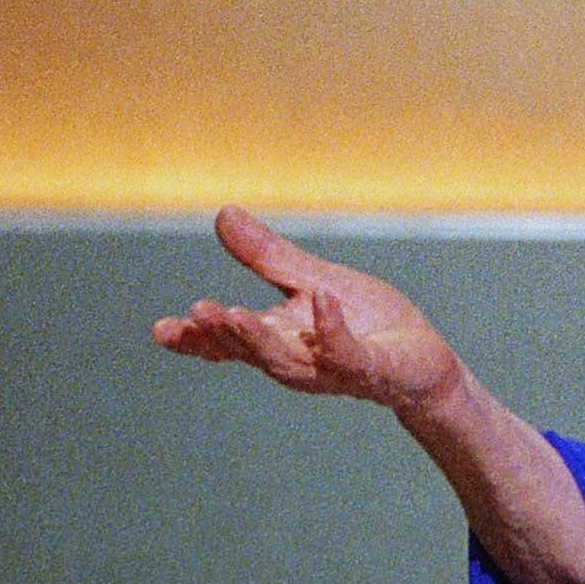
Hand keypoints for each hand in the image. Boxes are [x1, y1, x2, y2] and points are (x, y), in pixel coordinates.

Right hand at [151, 205, 464, 417]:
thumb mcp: (314, 280)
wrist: (424, 360)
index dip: (195, 340)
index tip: (161, 330)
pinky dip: (333, 329)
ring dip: (260, 340)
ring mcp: (334, 368)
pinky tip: (323, 302)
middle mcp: (299, 360)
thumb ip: (269, 257)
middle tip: (195, 314)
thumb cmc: (367, 323)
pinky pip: (348, 353)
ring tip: (233, 315)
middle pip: (252, 352)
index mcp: (280, 339)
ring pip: (289, 361)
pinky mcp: (372, 369)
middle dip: (221, 335)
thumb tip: (223, 215)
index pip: (229, 344)